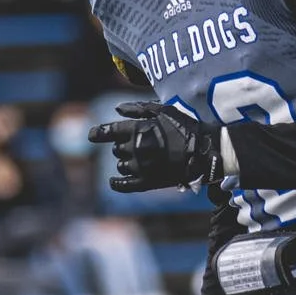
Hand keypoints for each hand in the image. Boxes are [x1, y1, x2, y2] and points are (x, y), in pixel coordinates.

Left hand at [90, 101, 224, 193]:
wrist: (203, 151)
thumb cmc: (185, 127)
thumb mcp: (163, 111)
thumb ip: (138, 109)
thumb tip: (117, 109)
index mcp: (138, 130)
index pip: (109, 132)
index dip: (98, 133)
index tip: (92, 135)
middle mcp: (136, 149)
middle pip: (117, 149)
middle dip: (123, 146)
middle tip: (138, 144)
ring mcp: (141, 167)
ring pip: (121, 165)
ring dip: (126, 161)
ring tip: (140, 158)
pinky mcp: (148, 182)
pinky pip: (124, 185)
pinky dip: (117, 183)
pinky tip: (113, 180)